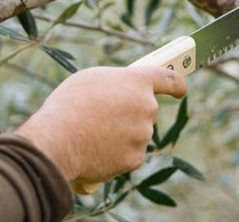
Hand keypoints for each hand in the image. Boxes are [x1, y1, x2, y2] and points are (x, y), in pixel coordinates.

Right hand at [15, 66, 186, 192]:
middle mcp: (147, 107)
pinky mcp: (135, 159)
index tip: (181, 90)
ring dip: (121, 134)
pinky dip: (115, 154)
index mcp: (137, 82)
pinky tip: (95, 150)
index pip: (169, 79)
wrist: (58, 141)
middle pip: (146, 110)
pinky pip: (128, 155)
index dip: (177, 84)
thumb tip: (121, 94)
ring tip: (92, 134)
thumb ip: (116, 84)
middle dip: (131, 113)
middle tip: (105, 116)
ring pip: (136, 134)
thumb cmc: (69, 106)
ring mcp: (142, 135)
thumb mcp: (91, 80)